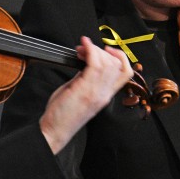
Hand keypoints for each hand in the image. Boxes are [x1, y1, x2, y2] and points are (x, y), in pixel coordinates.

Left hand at [39, 36, 132, 153]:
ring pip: (107, 63)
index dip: (120, 56)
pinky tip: (82, 47)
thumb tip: (86, 60)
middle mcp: (103, 94)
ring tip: (81, 48)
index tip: (107, 49)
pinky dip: (89, 50)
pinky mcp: (85, 91)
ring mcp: (96, 93)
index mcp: (104, 95)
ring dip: (94, 49)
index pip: (125, 73)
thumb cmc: (63, 114)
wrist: (54, 131)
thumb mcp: (78, 91)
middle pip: (116, 64)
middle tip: (86, 48)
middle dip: (102, 50)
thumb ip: (85, 76)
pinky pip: (94, 65)